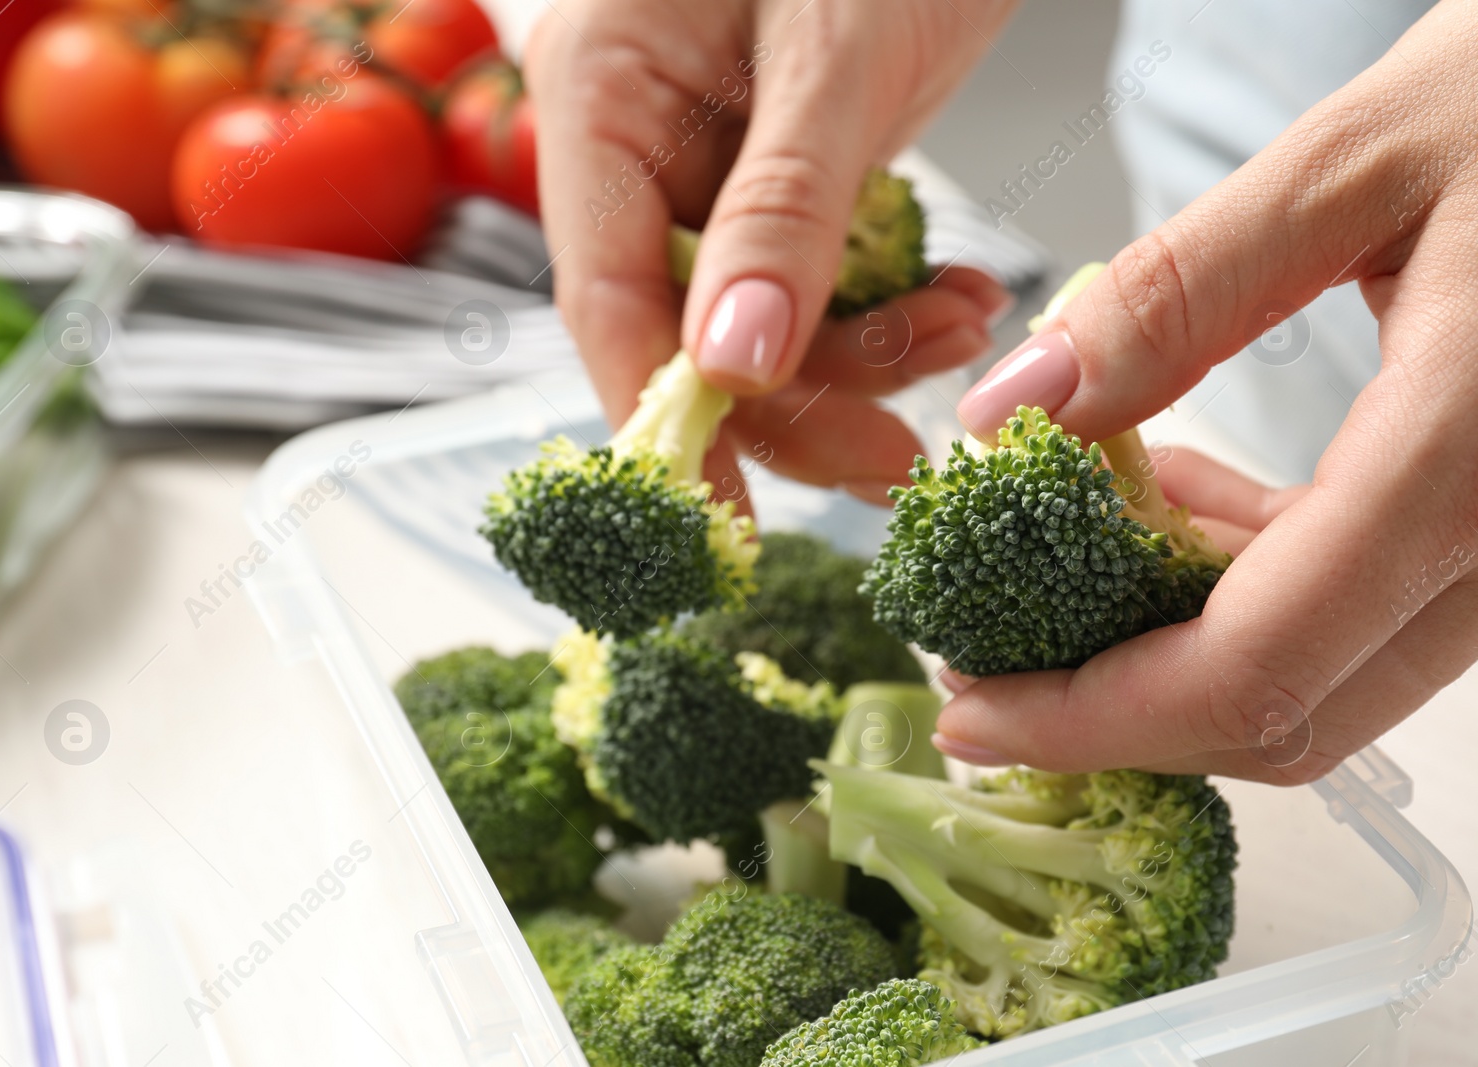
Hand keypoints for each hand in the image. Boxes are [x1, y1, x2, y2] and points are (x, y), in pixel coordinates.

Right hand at [523, 0, 1014, 503]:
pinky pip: (819, 282)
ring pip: (762, 321)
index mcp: (602, 98)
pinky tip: (959, 297)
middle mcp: (642, 142)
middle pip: (684, 330)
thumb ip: (782, 211)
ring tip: (964, 321)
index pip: (605, 299)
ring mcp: (715, 161)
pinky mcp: (790, 174)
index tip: (723, 519)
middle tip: (898, 455)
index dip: (662, 420)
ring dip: (864, 354)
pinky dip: (890, 310)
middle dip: (795, 401)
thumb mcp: (835, 53)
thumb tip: (728, 369)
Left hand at [935, 0, 1477, 784]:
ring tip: (1056, 542)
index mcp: (1467, 457)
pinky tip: (1166, 491)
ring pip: (1318, 672)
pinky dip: (1239, 577)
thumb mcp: (1355, 165)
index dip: (1094, 718)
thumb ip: (1175, 295)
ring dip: (1166, 637)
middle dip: (1112, 708)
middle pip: (1284, 710)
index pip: (1255, 668)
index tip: (972, 712)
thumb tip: (1013, 410)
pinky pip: (1356, 603)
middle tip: (985, 658)